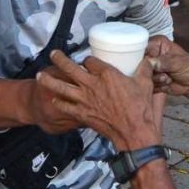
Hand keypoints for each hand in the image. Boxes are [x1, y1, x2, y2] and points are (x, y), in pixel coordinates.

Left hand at [37, 51, 159, 150]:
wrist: (134, 133)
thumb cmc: (141, 110)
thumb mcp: (146, 85)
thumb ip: (145, 70)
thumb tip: (148, 60)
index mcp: (107, 74)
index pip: (91, 61)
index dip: (87, 59)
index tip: (88, 61)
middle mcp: (92, 85)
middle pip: (70, 68)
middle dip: (60, 60)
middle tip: (53, 54)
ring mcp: (85, 100)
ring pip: (62, 87)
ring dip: (49, 80)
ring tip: (40, 75)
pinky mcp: (82, 114)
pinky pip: (65, 107)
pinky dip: (58, 102)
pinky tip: (53, 99)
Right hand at [145, 37, 188, 95]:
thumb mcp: (177, 62)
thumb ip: (163, 62)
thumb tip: (150, 62)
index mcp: (158, 44)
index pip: (142, 47)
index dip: (144, 56)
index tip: (150, 64)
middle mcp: (151, 54)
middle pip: (139, 62)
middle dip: (151, 71)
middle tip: (163, 73)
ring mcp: (150, 67)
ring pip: (142, 74)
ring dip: (155, 79)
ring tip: (167, 77)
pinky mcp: (150, 78)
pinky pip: (146, 83)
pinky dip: (156, 85)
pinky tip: (166, 82)